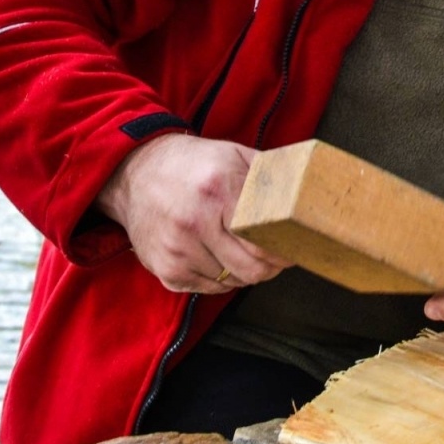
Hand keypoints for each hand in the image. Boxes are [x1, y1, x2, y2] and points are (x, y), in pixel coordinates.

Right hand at [95, 132, 291, 293]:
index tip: (291, 248)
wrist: (136, 172)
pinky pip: (207, 288)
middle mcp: (195, 223)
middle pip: (250, 269)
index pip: (263, 240)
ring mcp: (178, 250)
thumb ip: (268, 174)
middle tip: (275, 258)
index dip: (282, 250)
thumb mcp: (232, 154)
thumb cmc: (192, 164)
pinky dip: (219, 278)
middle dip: (268, 268)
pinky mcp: (165, 270)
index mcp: (218, 190)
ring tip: (242, 251)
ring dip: (242, 272)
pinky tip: (217, 256)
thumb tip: (306, 190)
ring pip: (230, 281)